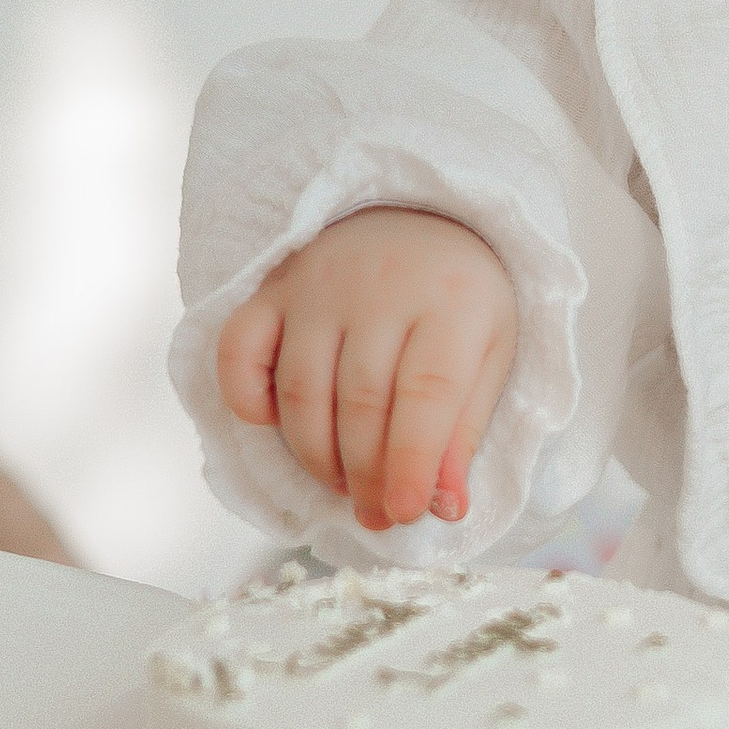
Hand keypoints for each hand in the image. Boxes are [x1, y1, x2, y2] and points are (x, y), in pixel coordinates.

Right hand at [213, 207, 517, 530]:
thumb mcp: (489, 354)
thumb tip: (445, 508)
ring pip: (301, 391)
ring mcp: (319, 286)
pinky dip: (246, 397)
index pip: (425, 394)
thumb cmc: (459, 299)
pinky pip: (239, 350)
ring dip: (316, 456)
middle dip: (365, 475)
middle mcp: (379, 288)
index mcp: (451, 301)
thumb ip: (465, 432)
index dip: (410, 463)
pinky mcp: (273, 289)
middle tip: (376, 514)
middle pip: (360, 402)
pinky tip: (272, 424)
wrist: (420, 214)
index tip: (405, 513)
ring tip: (344, 483)